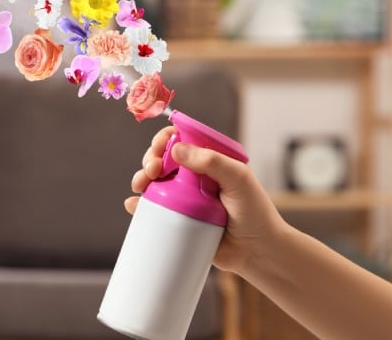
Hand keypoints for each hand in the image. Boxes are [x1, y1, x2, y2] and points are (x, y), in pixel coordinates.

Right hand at [125, 127, 287, 274]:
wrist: (257, 253)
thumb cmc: (255, 213)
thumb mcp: (238, 179)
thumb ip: (212, 161)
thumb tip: (176, 148)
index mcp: (210, 161)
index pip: (183, 140)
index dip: (166, 139)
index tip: (160, 148)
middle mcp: (194, 177)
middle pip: (162, 159)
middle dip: (150, 159)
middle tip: (152, 170)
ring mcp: (184, 198)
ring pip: (154, 182)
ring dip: (141, 179)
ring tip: (141, 185)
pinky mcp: (177, 219)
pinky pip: (153, 209)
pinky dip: (138, 205)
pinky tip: (133, 205)